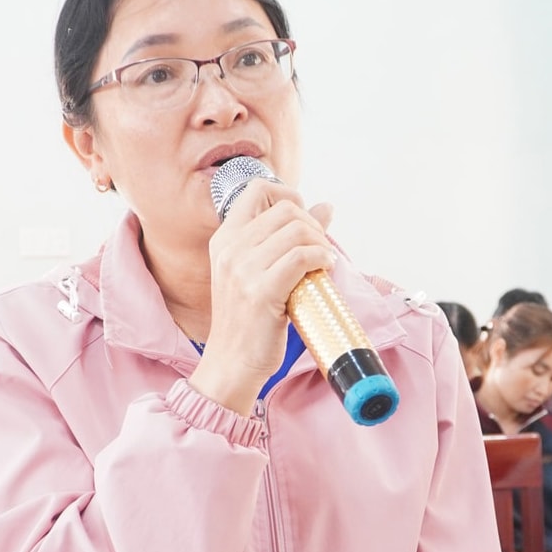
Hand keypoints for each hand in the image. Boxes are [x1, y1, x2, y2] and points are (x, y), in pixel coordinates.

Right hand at [195, 178, 335, 412]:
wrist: (232, 362)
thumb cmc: (250, 320)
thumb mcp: (260, 272)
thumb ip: (289, 237)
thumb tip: (326, 207)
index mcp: (224, 239)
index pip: (257, 189)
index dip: (289, 196)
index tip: (304, 220)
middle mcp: (230, 248)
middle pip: (286, 209)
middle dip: (313, 225)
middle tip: (320, 249)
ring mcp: (243, 269)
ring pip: (297, 231)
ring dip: (321, 243)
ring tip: (324, 262)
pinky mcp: (261, 291)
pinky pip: (302, 257)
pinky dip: (322, 259)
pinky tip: (325, 270)